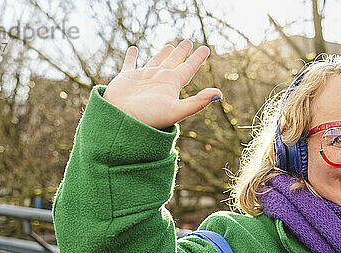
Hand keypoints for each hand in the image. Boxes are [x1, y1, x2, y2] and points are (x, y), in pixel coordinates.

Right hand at [102, 40, 221, 129]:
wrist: (121, 122)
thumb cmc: (148, 118)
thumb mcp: (175, 110)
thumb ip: (197, 103)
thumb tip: (219, 94)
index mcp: (171, 85)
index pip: (188, 68)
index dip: (197, 58)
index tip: (206, 48)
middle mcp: (159, 80)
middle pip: (174, 62)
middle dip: (182, 52)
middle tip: (189, 41)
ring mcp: (142, 79)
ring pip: (155, 62)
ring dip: (162, 54)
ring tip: (169, 46)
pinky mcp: (126, 79)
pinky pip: (129, 64)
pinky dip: (131, 56)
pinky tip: (133, 49)